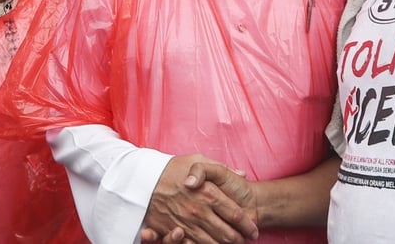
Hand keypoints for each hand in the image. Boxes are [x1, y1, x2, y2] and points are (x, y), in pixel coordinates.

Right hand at [140, 154, 257, 243]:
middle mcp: (198, 211)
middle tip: (246, 239)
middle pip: (226, 233)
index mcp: (208, 194)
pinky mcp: (173, 231)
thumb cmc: (172, 168)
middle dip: (239, 239)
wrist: (141, 179)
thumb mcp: (198, 160)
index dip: (247, 224)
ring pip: (211, 243)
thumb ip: (222, 167)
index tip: (253, 228)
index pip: (235, 214)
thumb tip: (242, 173)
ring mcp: (185, 223)